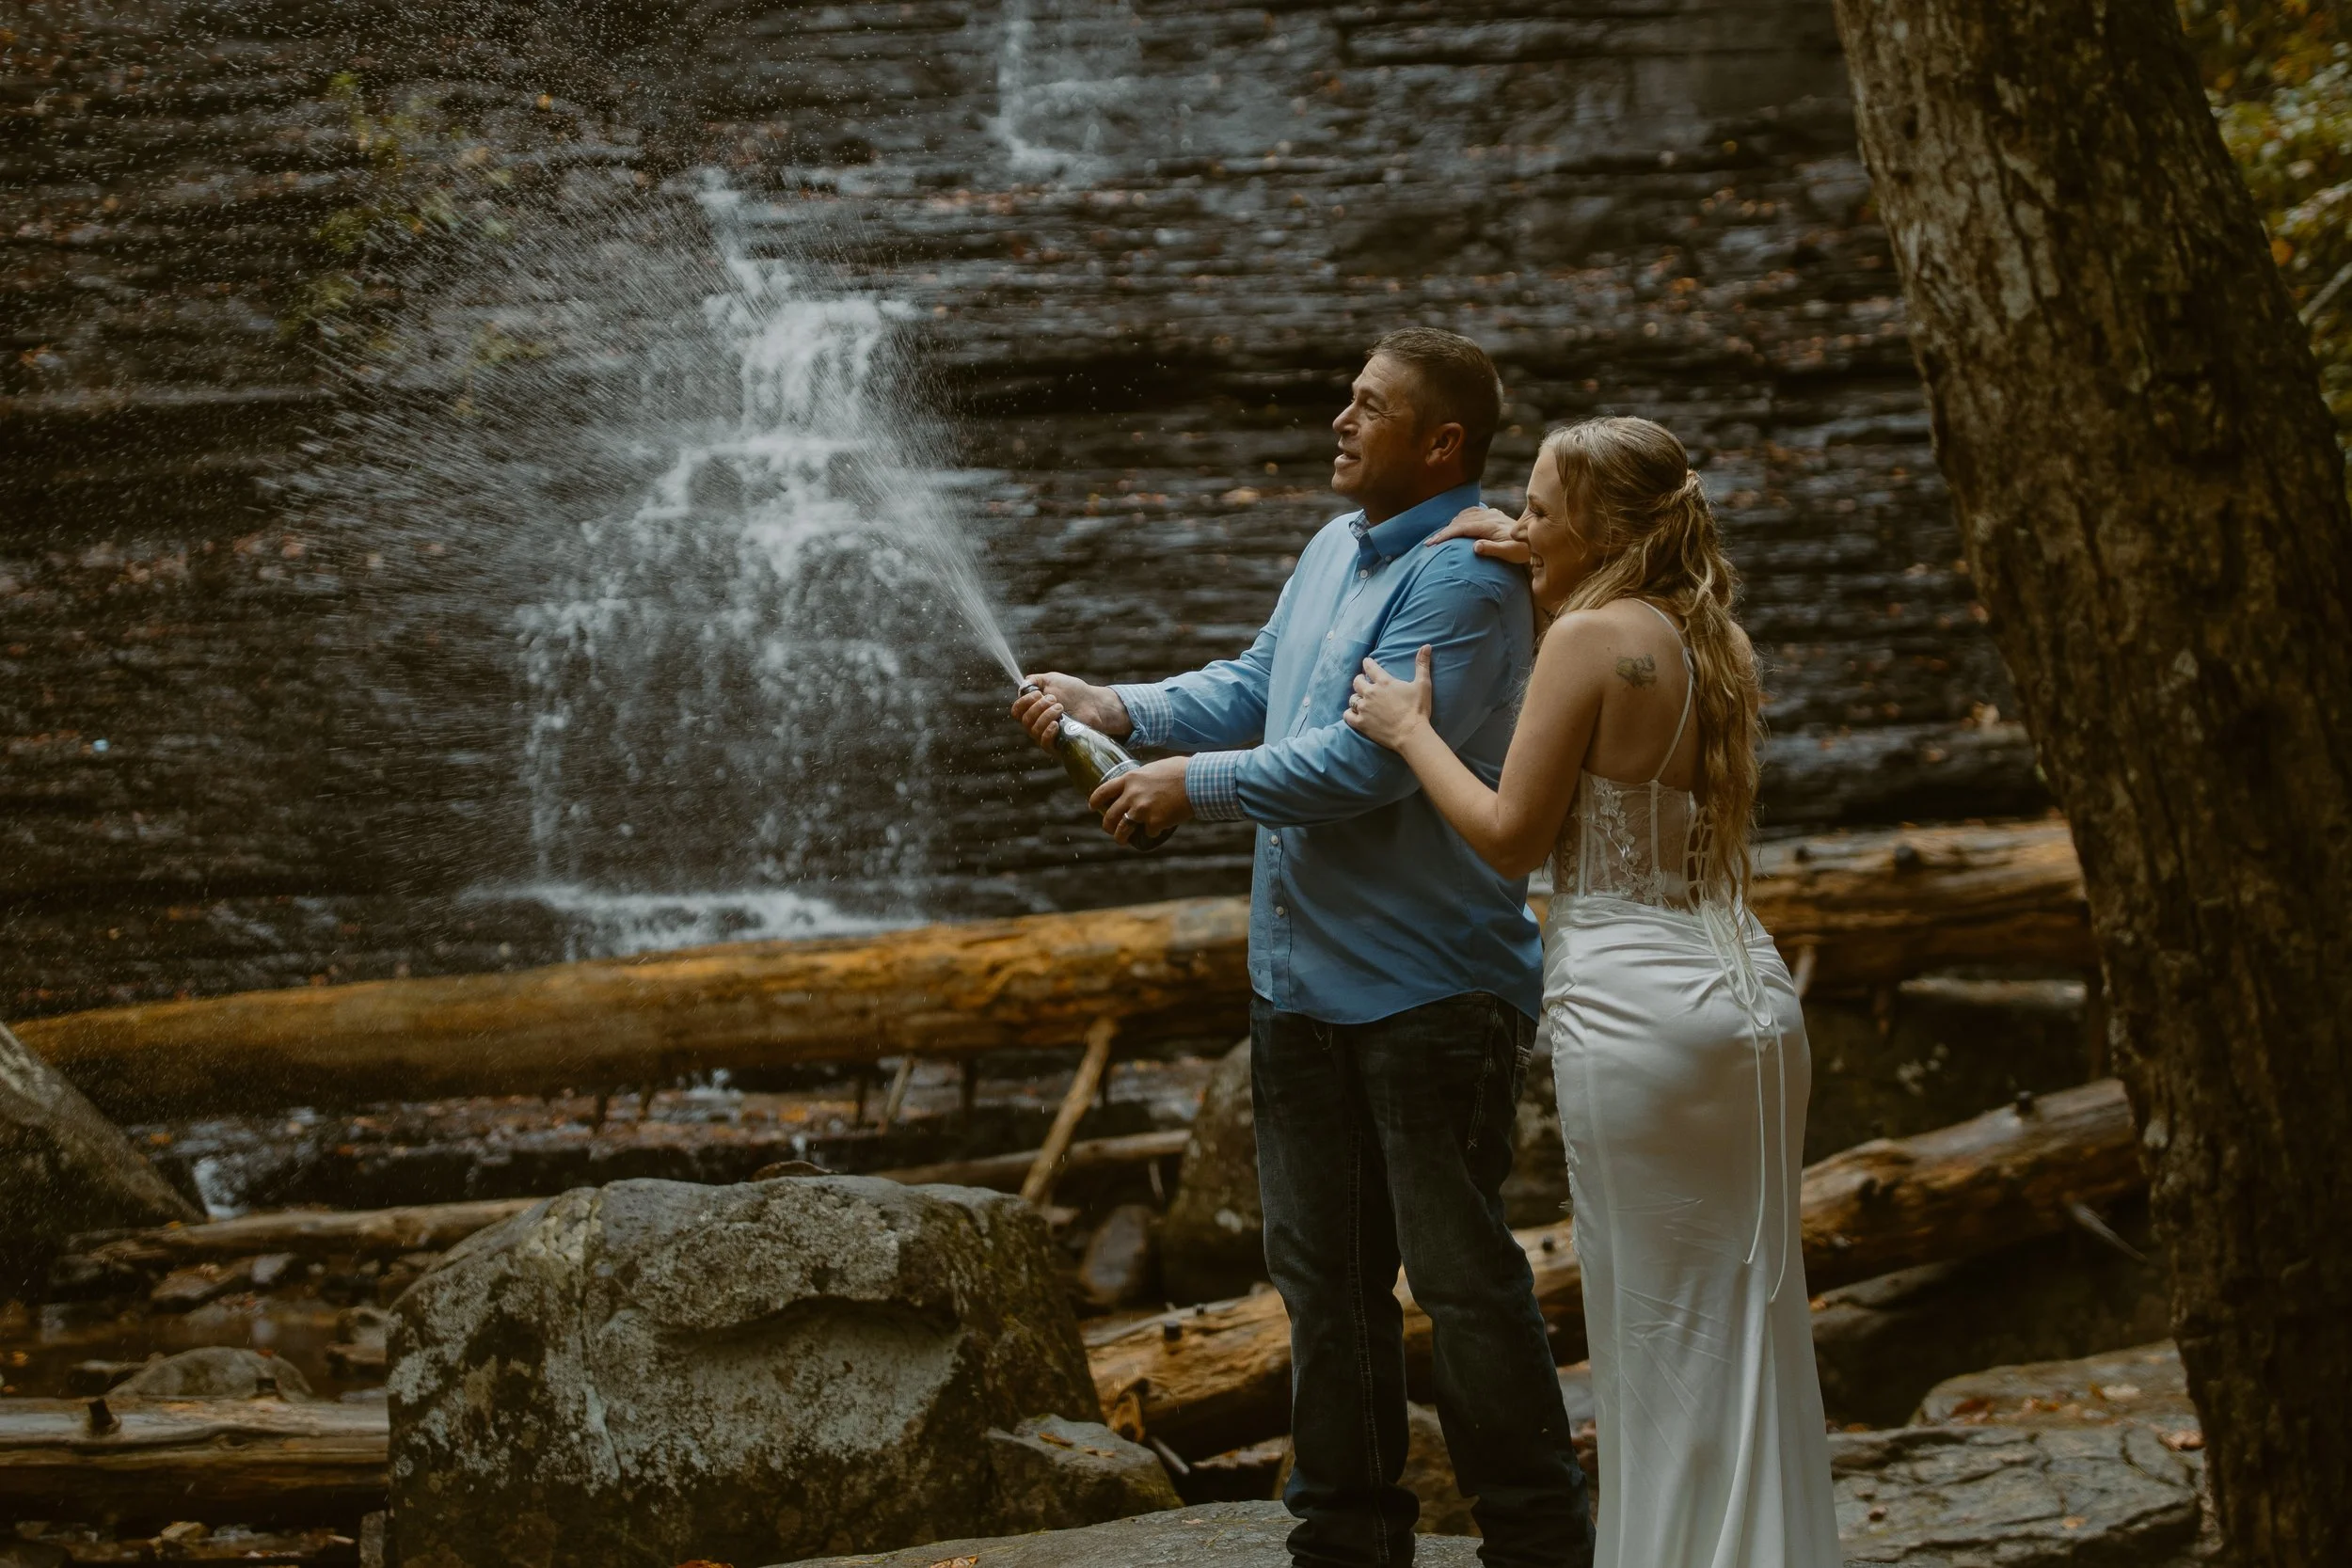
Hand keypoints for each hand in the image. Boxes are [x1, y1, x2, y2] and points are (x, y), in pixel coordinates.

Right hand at [1012, 673, 1130, 750]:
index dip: (1024, 702)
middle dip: (1038, 707)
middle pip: (1024, 720)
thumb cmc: (1074, 692)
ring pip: (1033, 730)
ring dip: (1045, 716)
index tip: (1038, 693)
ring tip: (1060, 707)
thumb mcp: (1053, 680)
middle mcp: (1037, 723)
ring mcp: (1046, 735)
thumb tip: (1022, 686)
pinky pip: (1044, 743)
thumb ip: (1035, 680)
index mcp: (1033, 708)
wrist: (1094, 704)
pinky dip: (1047, 732)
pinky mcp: (1057, 745)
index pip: (1017, 711)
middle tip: (1055, 699)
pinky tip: (1056, 724)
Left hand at [1088, 756, 1192, 844]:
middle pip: (1110, 816)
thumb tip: (1140, 787)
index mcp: (1130, 779)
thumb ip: (1142, 780)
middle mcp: (1132, 796)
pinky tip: (1159, 829)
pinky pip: (1149, 833)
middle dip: (1107, 825)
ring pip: (1122, 830)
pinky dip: (1153, 832)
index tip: (1092, 806)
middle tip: (1109, 829)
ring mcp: (1142, 811)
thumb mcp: (1153, 769)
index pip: (1103, 791)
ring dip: (1120, 838)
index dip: (1095, 800)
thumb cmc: (1180, 771)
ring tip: (1122, 841)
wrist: (1197, 781)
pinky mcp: (1154, 823)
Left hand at [1346, 645, 1435, 749]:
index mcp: (1384, 682)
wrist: (1411, 734)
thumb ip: (1422, 664)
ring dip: (1356, 697)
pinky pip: (1347, 716)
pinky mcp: (1361, 723)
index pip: (1369, 667)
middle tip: (1363, 682)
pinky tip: (1353, 714)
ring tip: (1361, 700)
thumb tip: (1426, 646)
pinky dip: (1349, 714)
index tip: (1367, 662)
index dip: (1367, 663)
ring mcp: (1364, 708)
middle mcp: (1370, 693)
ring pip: (1352, 698)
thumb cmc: (1418, 709)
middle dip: (1359, 680)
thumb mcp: (1423, 684)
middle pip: (1357, 681)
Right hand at [1424, 505, 1530, 565]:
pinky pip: (1471, 513)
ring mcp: (1491, 514)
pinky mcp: (1493, 515)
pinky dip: (1460, 518)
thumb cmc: (1523, 550)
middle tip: (1428, 544)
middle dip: (1443, 532)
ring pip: (1464, 515)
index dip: (1444, 535)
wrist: (1536, 540)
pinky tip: (1457, 524)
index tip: (1431, 543)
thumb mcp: (1510, 553)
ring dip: (1450, 525)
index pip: (1461, 528)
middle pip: (1459, 521)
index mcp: (1489, 525)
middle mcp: (1488, 516)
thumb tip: (1475, 546)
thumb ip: (1492, 549)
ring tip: (1439, 537)